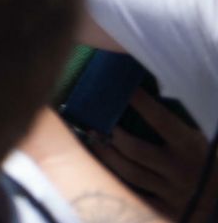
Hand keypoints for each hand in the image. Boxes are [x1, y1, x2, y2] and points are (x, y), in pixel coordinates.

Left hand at [91, 88, 213, 217]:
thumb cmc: (204, 161)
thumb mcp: (195, 139)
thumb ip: (171, 124)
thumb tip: (139, 94)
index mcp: (190, 146)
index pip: (160, 119)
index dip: (139, 102)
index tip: (121, 89)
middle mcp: (181, 170)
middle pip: (134, 149)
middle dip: (112, 135)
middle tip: (96, 124)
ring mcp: (174, 193)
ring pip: (129, 173)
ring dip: (107, 155)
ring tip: (94, 141)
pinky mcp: (167, 211)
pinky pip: (134, 196)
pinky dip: (117, 181)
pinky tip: (103, 168)